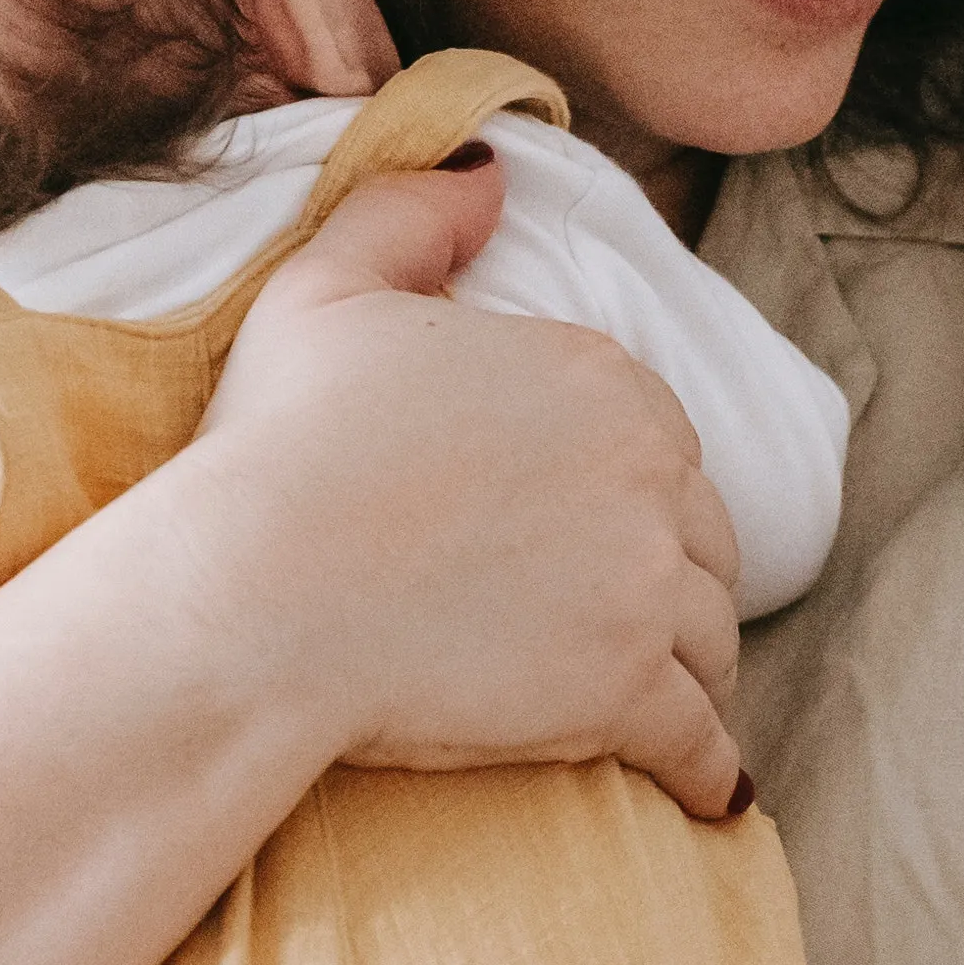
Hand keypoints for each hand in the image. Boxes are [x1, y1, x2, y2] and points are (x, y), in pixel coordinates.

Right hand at [155, 158, 751, 814]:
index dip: (631, 495)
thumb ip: (413, 216)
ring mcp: (645, 583)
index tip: (595, 536)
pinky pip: (705, 741)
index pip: (658, 444)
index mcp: (597, 375)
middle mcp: (648, 470)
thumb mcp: (324, 290)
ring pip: (712, 640)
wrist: (251, 592)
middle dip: (674, 583)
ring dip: (695, 672)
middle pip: (701, 541)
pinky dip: (710, 768)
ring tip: (667, 706)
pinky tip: (707, 794)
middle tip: (635, 629)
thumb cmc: (274, 448)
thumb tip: (489, 170)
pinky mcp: (630, 689)